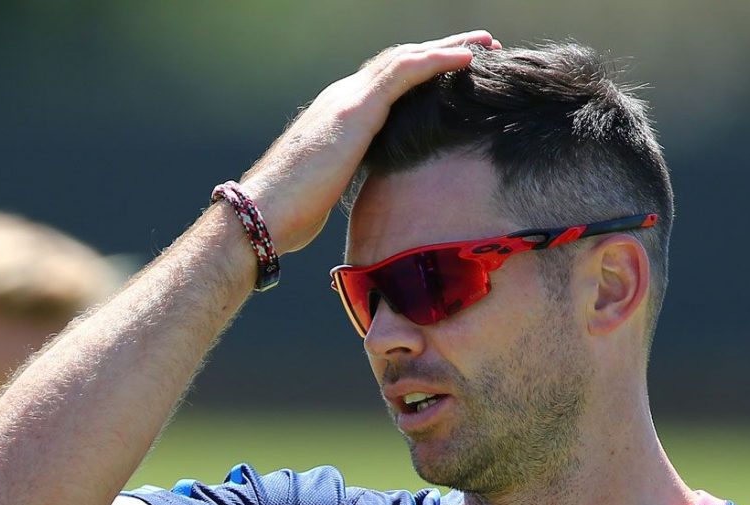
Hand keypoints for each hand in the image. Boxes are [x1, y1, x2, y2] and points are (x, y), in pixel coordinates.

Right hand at [239, 31, 499, 254]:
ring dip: (448, 48)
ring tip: (486, 44)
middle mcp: (343, 99)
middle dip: (441, 52)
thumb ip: (348, 181)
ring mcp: (348, 99)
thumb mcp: (328, 192)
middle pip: (400, 64)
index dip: (423, 76)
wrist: (263, 213)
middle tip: (481, 46)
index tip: (455, 75)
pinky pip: (405, 72)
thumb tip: (367, 199)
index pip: (388, 86)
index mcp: (339, 118)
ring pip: (406, 59)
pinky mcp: (356, 109)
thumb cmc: (289, 215)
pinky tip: (468, 58)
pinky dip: (438, 61)